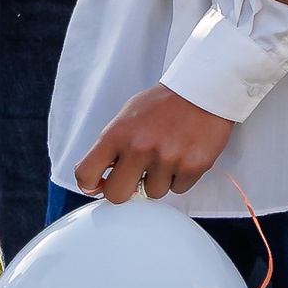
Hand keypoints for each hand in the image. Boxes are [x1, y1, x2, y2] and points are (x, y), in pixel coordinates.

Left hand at [75, 84, 233, 201]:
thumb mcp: (127, 117)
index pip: (85, 174)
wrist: (201, 91)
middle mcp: (139, 149)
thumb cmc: (163, 104)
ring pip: (152, 193)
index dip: (90, 184)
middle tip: (135, 177)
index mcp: (116, 134)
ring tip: (167, 155)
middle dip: (125, 190)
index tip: (99, 184)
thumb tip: (95, 177)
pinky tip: (183, 155)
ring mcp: (166, 160)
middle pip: (116, 195)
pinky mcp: (191, 167)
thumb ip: (111, 146)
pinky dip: (180, 177)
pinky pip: (178, 189)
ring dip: (158, 180)